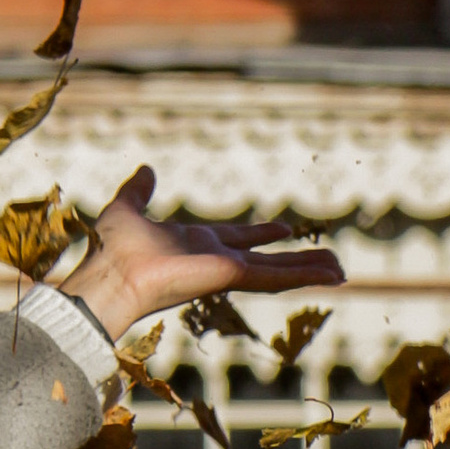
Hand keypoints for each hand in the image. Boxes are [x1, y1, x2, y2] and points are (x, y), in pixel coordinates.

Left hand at [58, 166, 343, 342]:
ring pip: (277, 271)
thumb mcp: (126, 208)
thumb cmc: (111, 250)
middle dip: (295, 259)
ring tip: (340, 271)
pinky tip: (331, 275)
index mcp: (195, 244)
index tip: (282, 229)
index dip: (259, 234)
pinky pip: (275, 278)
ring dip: (309, 270)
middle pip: (265, 260)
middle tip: (326, 259)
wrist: (109, 275)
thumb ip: (138, 191)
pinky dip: (304, 275)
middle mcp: (215, 260)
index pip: (236, 239)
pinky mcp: (231, 277)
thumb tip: (145, 170)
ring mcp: (226, 271)